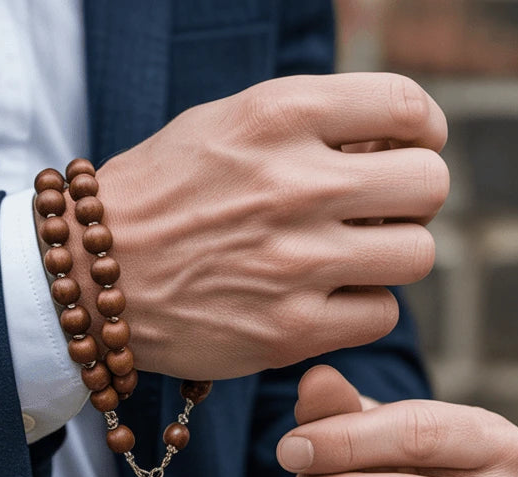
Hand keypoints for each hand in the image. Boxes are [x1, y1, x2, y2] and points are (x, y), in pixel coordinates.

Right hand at [69, 73, 447, 379]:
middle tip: (377, 209)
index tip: (411, 145)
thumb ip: (312, 122)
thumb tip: (398, 140)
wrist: (89, 275)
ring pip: (417, 253)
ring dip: (392, 255)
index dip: (424, 129)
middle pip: (428, 183)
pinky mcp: (290, 330)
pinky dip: (362, 308)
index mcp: (277, 115)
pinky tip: (324, 298)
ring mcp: (295, 262)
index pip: (406, 105)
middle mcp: (294, 184)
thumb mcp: (227, 123)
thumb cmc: (163, 193)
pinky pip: (382, 314)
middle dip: (411, 195)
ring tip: (348, 256)